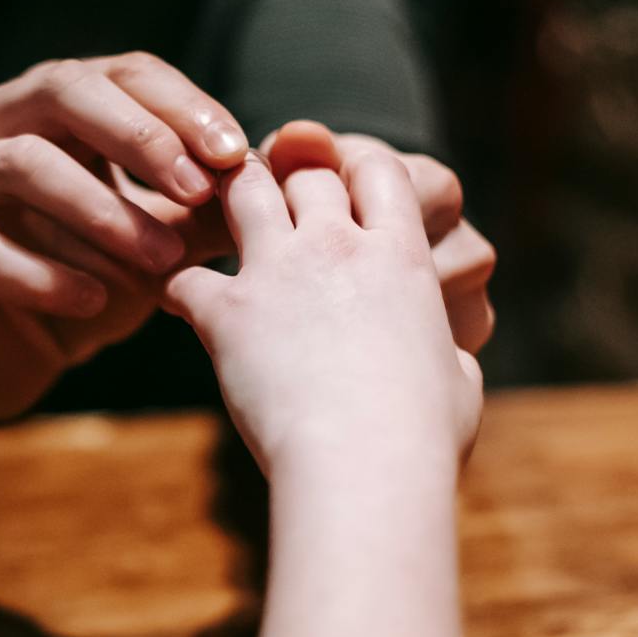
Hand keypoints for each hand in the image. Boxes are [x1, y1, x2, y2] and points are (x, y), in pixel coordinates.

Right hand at [0, 53, 248, 421]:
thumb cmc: (86, 279)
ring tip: (160, 262)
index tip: (237, 154)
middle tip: (200, 190)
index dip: (180, 106)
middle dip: (140, 137)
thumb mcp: (158, 238)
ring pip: (22, 165)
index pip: (119, 73)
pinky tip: (96, 301)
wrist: (6, 356)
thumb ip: (209, 204)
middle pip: (62, 90)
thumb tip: (290, 167)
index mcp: (44, 102)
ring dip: (102, 211)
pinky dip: (45, 273)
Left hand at [161, 150, 482, 477]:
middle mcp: (338, 247)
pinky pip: (186, 279)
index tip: (345, 190)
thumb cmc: (421, 435)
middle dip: (290, 177)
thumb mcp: (459, 383)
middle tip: (274, 197)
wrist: (363, 466)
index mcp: (400, 256)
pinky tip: (178, 304)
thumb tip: (450, 362)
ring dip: (231, 198)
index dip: (359, 171)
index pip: (379, 170)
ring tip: (219, 215)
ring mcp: (279, 273)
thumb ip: (447, 352)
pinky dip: (178, 289)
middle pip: (306, 173)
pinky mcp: (228, 313)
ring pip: (244, 192)